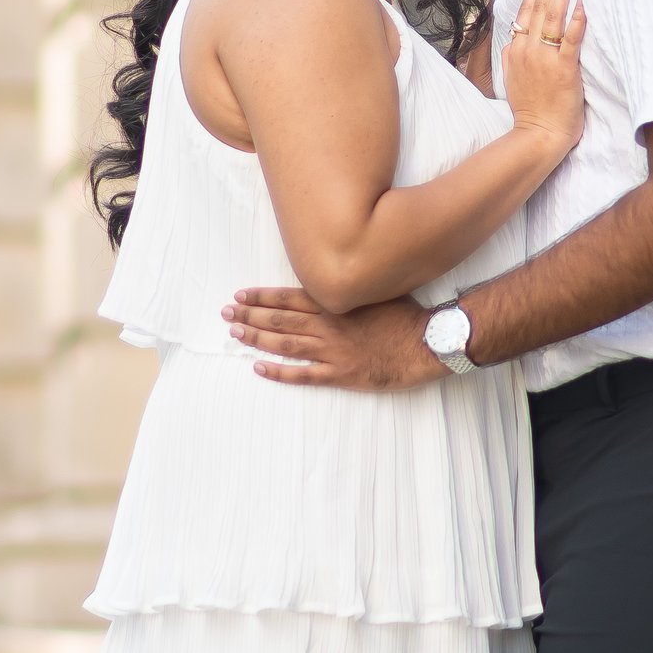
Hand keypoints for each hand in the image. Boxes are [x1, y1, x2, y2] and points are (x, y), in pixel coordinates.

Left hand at [225, 289, 439, 387]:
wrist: (426, 343)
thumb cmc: (406, 315)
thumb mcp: (376, 290)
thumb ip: (350, 287)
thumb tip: (335, 277)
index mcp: (335, 303)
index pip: (288, 297)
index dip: (261, 297)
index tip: (240, 296)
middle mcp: (327, 326)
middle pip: (280, 320)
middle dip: (250, 316)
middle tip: (226, 315)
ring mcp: (332, 351)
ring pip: (285, 344)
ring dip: (257, 339)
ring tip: (235, 335)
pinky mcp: (340, 374)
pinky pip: (303, 375)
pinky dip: (278, 372)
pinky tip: (259, 368)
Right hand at [501, 0, 585, 152]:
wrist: (537, 136)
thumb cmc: (531, 110)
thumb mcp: (514, 77)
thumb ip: (516, 55)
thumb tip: (517, 38)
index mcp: (516, 50)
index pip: (525, 10)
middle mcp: (527, 49)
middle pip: (539, 6)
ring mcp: (545, 58)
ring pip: (552, 16)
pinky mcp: (563, 70)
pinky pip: (571, 39)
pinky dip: (576, 20)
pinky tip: (582, 3)